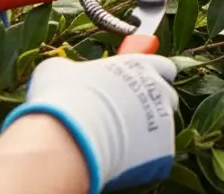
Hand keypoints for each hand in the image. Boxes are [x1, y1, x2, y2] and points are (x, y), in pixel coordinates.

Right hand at [3, 56, 178, 191]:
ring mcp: (165, 121)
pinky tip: (120, 157)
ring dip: (145, 130)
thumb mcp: (57, 70)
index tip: (134, 84)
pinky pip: (158, 154)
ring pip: (162, 126)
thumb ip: (72, 68)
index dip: (149, 75)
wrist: (70, 136)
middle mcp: (159, 90)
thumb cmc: (64, 97)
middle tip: (123, 114)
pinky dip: (142, 156)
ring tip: (117, 138)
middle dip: (150, 103)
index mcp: (141, 66)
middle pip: (166, 96)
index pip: (162, 66)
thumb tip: (65, 72)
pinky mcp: (164, 151)